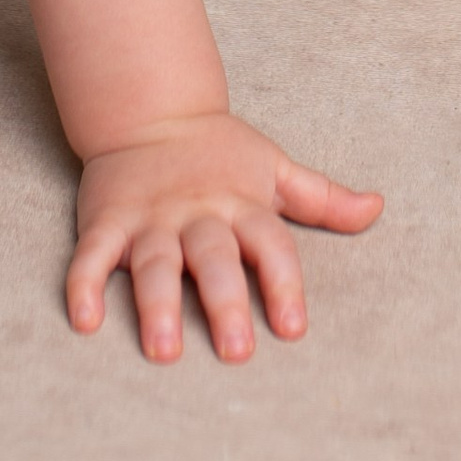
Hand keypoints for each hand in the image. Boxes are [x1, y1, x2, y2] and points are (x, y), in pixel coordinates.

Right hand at [69, 112, 383, 360]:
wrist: (150, 108)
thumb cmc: (219, 152)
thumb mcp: (274, 168)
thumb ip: (322, 199)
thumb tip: (377, 209)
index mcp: (242, 203)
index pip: (270, 244)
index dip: (283, 283)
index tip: (293, 327)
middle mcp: (197, 212)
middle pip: (214, 257)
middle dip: (224, 303)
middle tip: (236, 351)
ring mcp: (150, 217)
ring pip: (155, 262)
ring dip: (158, 304)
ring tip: (163, 349)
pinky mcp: (107, 220)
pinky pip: (93, 254)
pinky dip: (84, 285)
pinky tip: (86, 320)